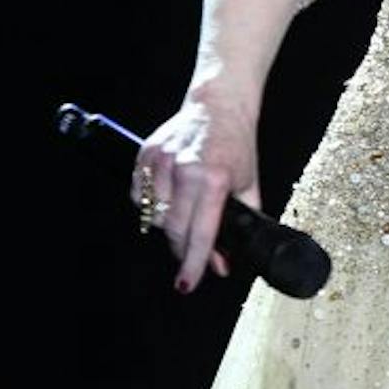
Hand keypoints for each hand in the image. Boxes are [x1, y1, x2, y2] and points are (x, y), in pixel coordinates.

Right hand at [133, 93, 261, 292]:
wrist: (218, 104)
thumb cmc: (237, 144)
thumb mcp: (249, 182)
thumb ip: (241, 221)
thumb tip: (224, 261)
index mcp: (216, 178)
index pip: (201, 232)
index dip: (194, 264)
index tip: (186, 284)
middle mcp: (187, 170)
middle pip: (174, 230)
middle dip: (183, 250)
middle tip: (192, 256)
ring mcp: (162, 162)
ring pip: (155, 216)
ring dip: (168, 227)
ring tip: (184, 219)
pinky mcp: (145, 155)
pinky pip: (140, 197)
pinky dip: (151, 206)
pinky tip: (167, 199)